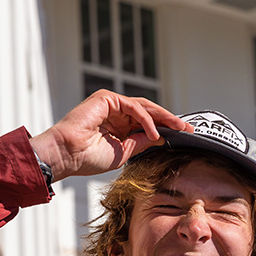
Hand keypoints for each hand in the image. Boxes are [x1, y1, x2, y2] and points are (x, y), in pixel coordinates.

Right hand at [29, 90, 192, 180]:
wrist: (67, 156)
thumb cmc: (88, 157)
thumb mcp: (124, 152)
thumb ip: (142, 142)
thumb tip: (162, 138)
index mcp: (119, 125)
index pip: (147, 123)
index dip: (166, 128)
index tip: (184, 135)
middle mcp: (116, 112)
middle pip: (149, 112)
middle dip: (170, 120)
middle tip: (188, 128)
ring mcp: (111, 104)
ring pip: (144, 107)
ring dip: (163, 117)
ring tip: (179, 128)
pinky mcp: (106, 98)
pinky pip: (133, 107)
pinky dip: (146, 119)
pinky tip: (154, 132)